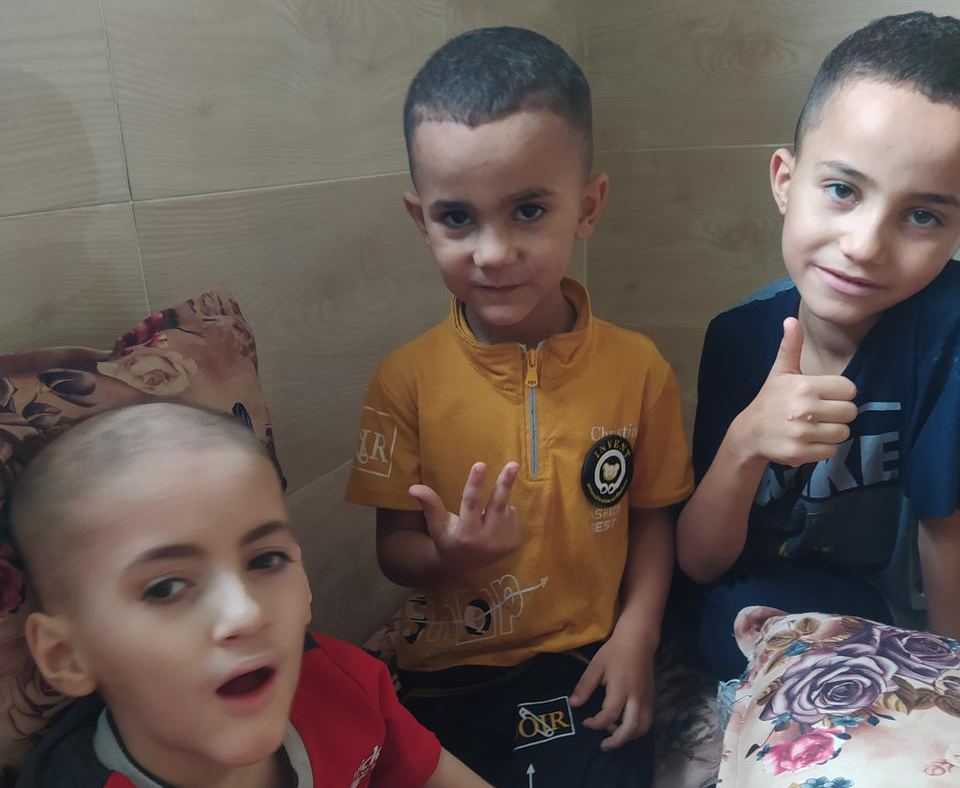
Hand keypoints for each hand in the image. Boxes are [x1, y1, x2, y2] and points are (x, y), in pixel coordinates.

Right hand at [409, 461, 520, 575]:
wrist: (464, 565)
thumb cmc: (447, 539)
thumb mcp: (437, 524)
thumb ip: (429, 504)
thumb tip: (413, 488)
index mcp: (465, 534)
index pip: (471, 504)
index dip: (475, 484)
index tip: (480, 464)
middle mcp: (486, 541)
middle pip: (497, 505)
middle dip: (505, 483)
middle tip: (513, 464)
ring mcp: (504, 544)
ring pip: (505, 508)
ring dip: (498, 501)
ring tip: (486, 511)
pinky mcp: (515, 543)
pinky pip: (514, 515)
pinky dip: (505, 511)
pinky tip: (494, 521)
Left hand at [569, 628, 655, 750]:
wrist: (638, 641)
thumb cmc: (614, 652)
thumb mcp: (596, 665)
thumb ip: (585, 686)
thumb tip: (573, 704)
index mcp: (621, 688)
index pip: (609, 715)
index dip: (596, 724)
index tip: (585, 722)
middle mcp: (636, 697)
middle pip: (631, 728)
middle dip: (617, 741)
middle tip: (603, 745)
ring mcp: (646, 699)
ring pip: (643, 727)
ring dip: (629, 737)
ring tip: (613, 735)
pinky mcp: (651, 698)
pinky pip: (647, 720)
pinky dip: (637, 729)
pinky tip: (624, 725)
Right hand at [735, 317, 857, 466]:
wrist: (749, 432)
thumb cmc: (771, 400)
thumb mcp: (780, 372)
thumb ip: (791, 347)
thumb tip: (791, 320)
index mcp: (804, 386)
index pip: (849, 390)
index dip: (839, 394)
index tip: (824, 397)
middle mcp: (804, 409)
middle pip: (850, 412)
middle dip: (838, 414)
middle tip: (820, 414)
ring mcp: (802, 433)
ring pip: (843, 433)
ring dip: (832, 432)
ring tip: (814, 428)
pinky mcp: (800, 453)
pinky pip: (831, 451)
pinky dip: (823, 448)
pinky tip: (808, 441)